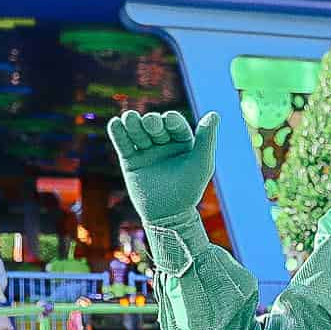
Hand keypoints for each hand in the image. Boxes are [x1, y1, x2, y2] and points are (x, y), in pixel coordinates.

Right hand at [106, 110, 218, 225]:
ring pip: (137, 130)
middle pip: (154, 124)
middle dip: (151, 122)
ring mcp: (146, 151)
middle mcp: (163, 143)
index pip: (174, 122)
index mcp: (182, 141)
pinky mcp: (130, 160)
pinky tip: (115, 124)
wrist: (167, 215)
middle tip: (150, 124)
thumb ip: (207, 139)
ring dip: (133, 123)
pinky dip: (118, 132)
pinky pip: (122, 143)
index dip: (170, 120)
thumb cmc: (188, 190)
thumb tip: (215, 114)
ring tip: (129, 118)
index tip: (168, 120)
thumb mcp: (201, 164)